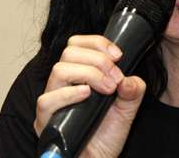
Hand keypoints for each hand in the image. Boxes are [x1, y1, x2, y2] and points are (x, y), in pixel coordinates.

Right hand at [34, 35, 145, 157]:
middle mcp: (63, 85)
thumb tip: (129, 79)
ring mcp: (52, 102)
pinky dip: (68, 94)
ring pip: (59, 71)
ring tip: (107, 89)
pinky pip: (47, 101)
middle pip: (69, 53)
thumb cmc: (107, 135)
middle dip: (98, 60)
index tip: (118, 55)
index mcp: (79, 75)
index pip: (77, 44)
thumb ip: (134, 90)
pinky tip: (86, 95)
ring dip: (88, 74)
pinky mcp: (45, 121)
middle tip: (115, 78)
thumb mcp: (128, 108)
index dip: (97, 43)